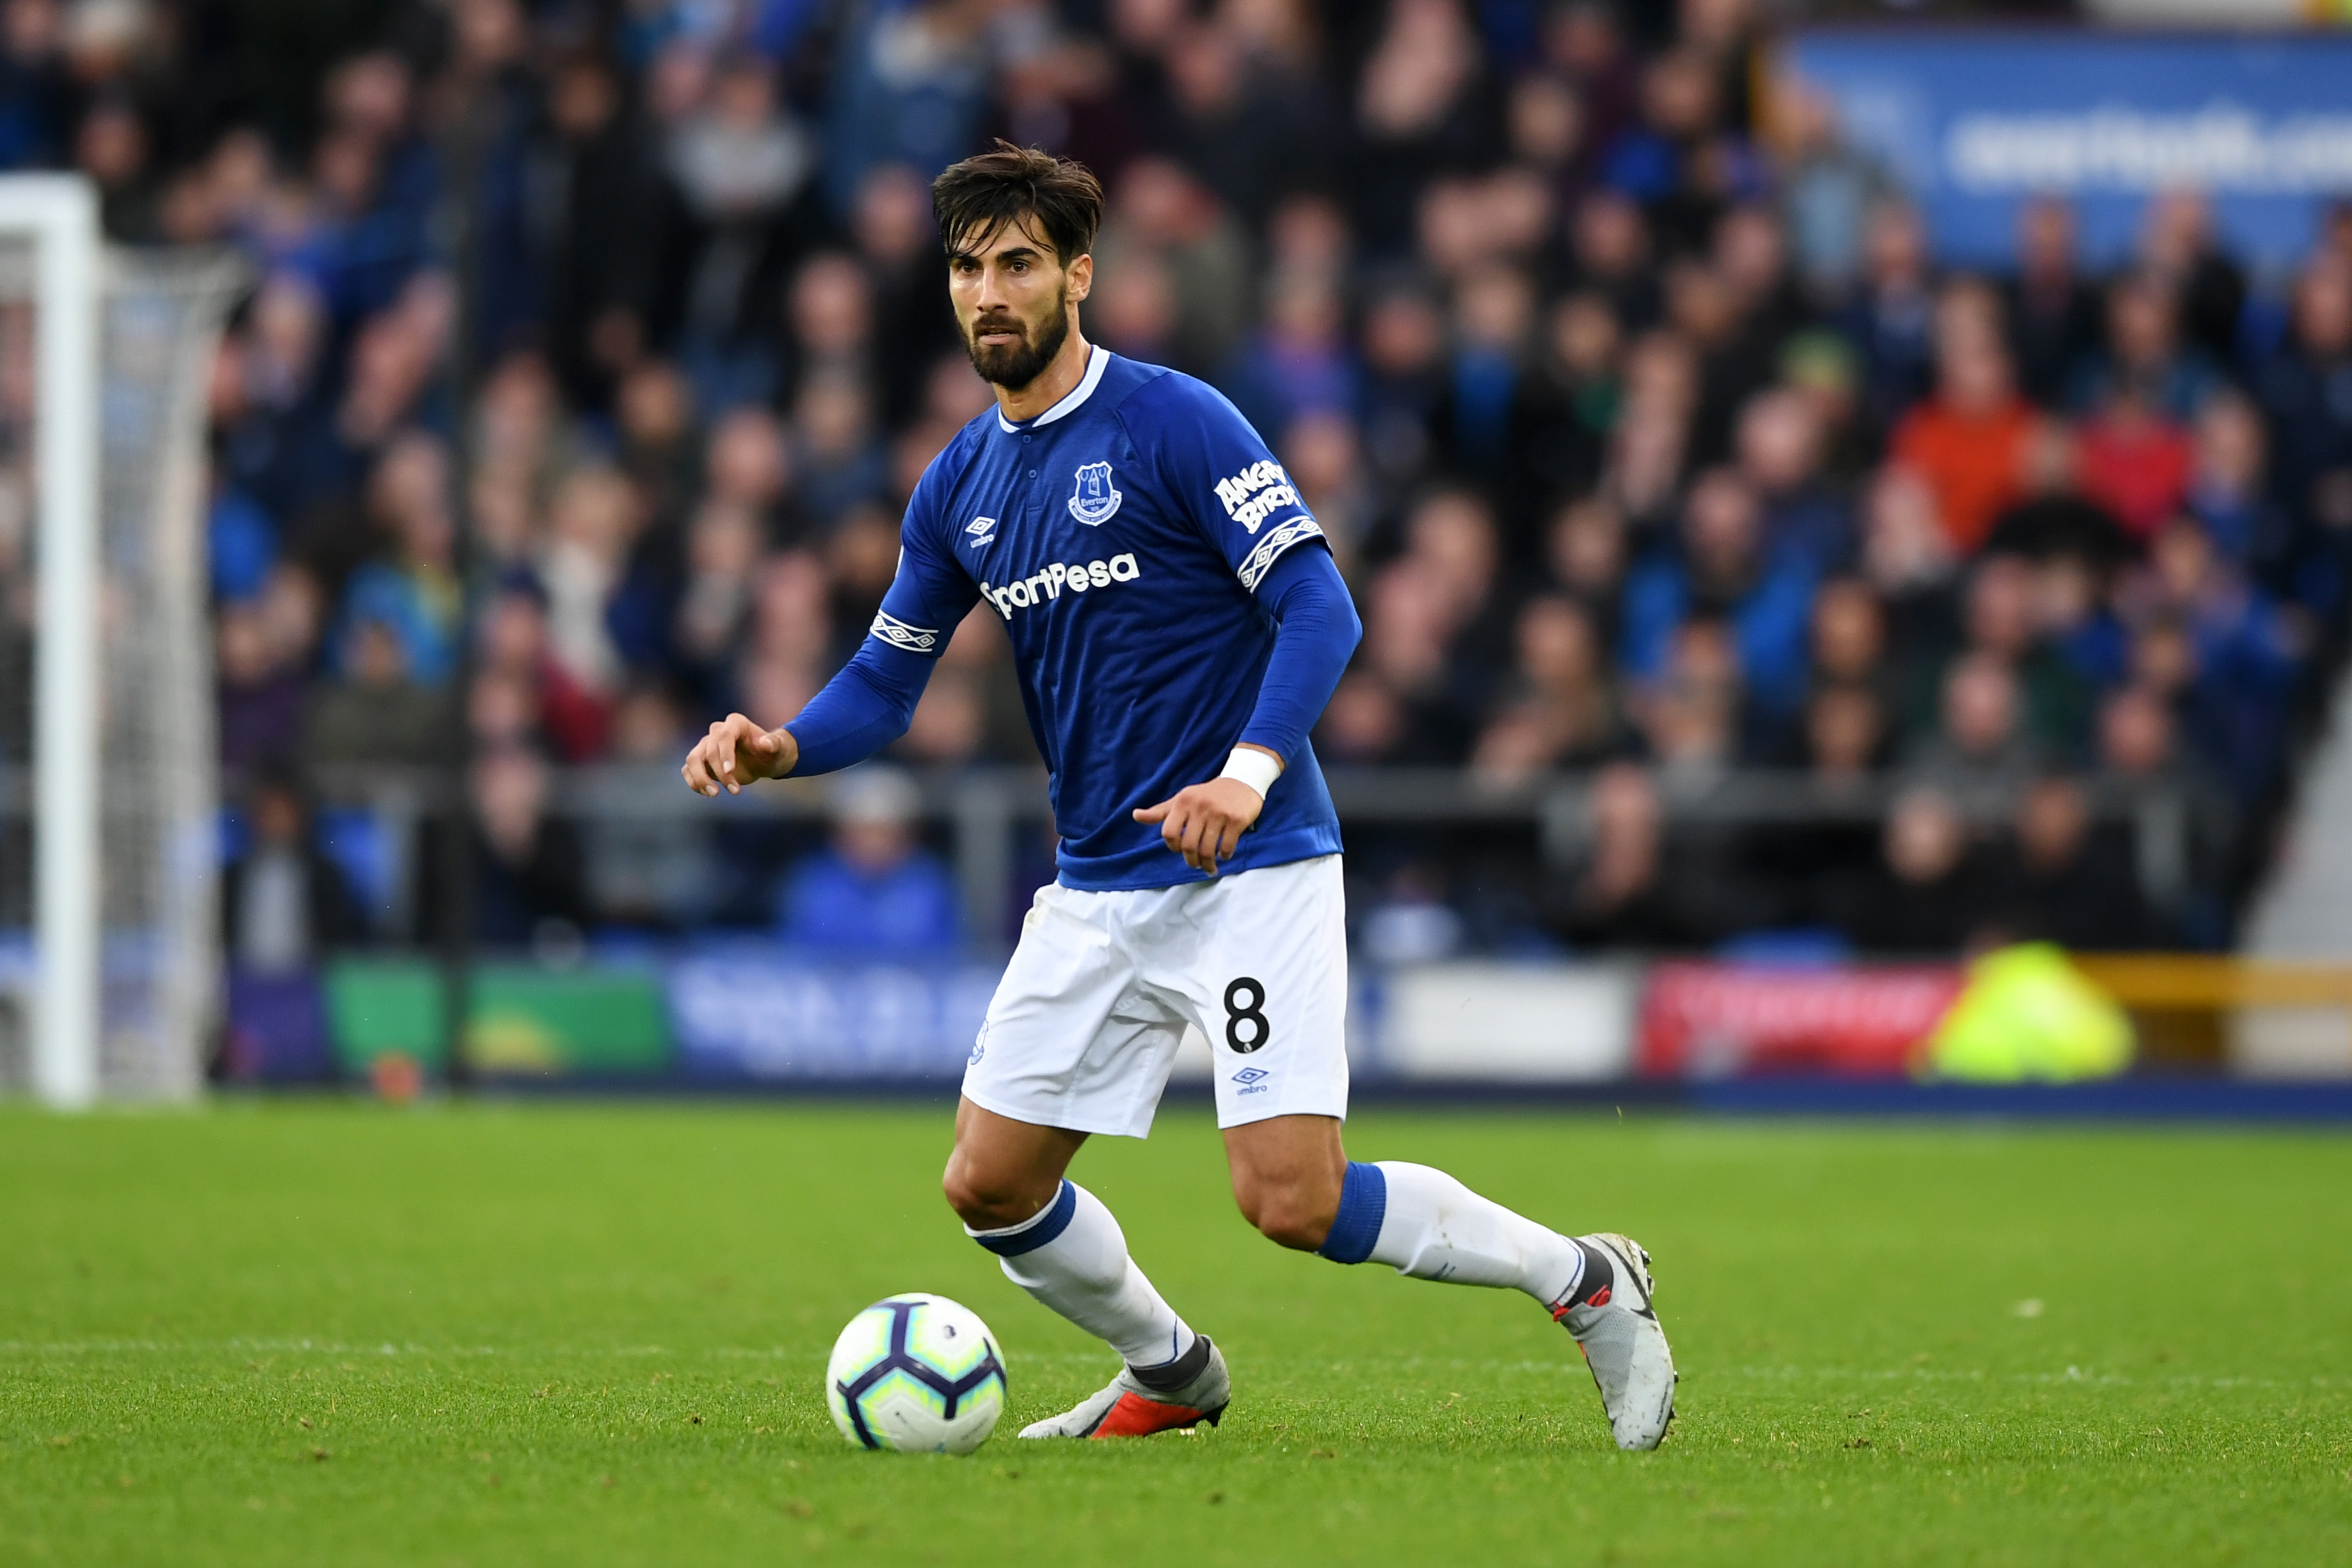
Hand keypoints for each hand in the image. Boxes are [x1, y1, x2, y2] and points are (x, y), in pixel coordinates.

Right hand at [681, 713, 796, 796]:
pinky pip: (688, 770)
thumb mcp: (778, 748)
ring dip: (701, 778)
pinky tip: (707, 793)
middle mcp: (717, 731)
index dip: (725, 753)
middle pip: (710, 751)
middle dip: (720, 773)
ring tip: (714, 794)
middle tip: (735, 791)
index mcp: (736, 723)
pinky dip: (694, 782)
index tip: (730, 771)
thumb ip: (773, 744)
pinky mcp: (700, 760)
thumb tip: (766, 743)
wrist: (763, 760)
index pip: (725, 735)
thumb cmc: (771, 752)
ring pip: (693, 759)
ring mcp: (706, 745)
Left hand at [1133, 777, 1264, 875]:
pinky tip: (1224, 855)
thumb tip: (1135, 815)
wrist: (1242, 781)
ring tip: (1210, 868)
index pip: (1169, 832)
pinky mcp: (1237, 819)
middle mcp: (1199, 806)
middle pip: (1188, 845)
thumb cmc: (1207, 795)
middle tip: (1196, 865)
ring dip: (1208, 864)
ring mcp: (1219, 813)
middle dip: (1191, 861)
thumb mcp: (1182, 799)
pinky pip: (1227, 846)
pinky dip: (1224, 856)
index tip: (1180, 850)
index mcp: (1183, 801)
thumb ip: (1160, 811)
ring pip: (1207, 849)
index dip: (1172, 846)